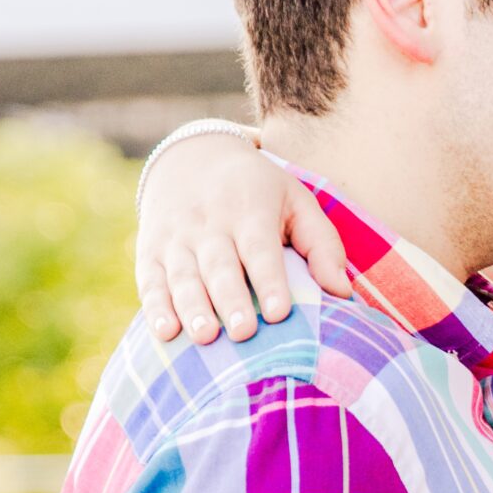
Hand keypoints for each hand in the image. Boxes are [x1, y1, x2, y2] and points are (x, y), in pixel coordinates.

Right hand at [135, 133, 351, 344]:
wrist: (192, 156)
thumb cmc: (259, 192)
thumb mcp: (296, 202)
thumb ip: (322, 245)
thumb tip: (342, 294)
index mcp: (250, 210)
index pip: (260, 249)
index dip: (269, 281)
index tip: (280, 314)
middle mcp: (209, 223)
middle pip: (220, 266)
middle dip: (230, 300)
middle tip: (243, 334)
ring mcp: (176, 237)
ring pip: (183, 276)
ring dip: (192, 308)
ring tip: (205, 337)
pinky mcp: (150, 250)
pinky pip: (150, 280)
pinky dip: (156, 307)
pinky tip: (165, 332)